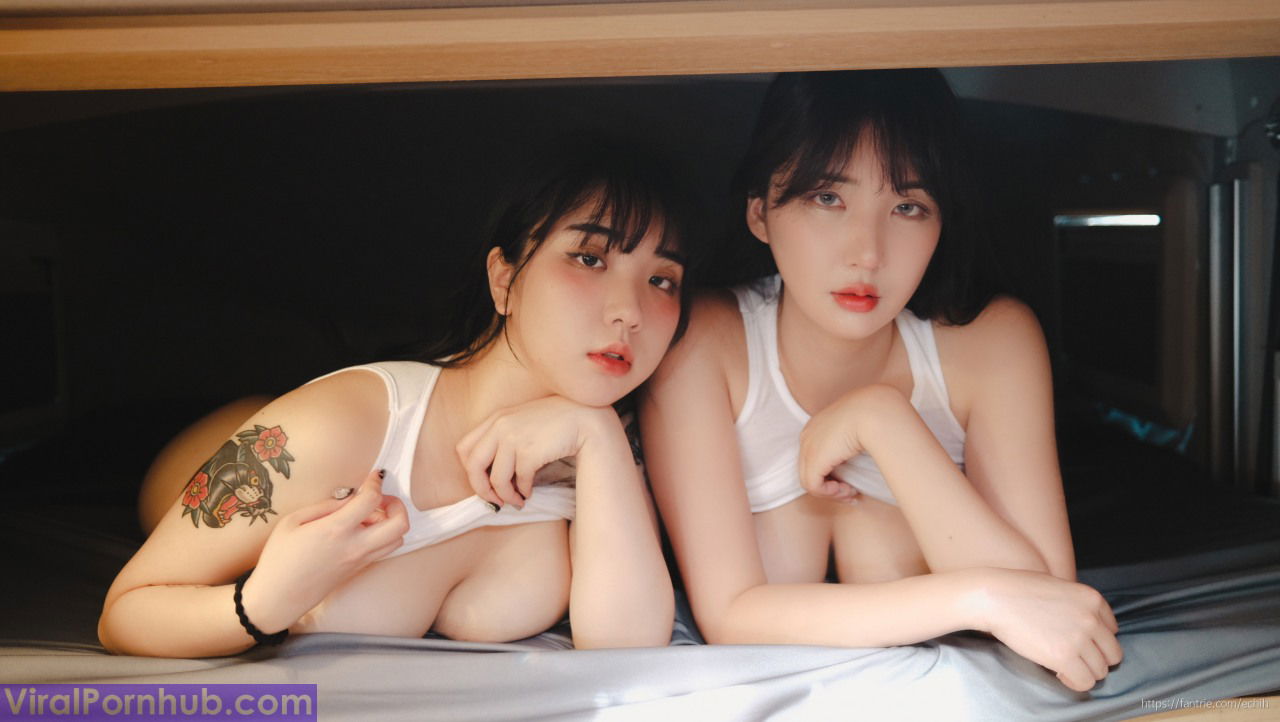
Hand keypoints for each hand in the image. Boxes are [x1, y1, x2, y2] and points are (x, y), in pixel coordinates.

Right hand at [242, 470, 407, 632]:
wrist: (277, 597)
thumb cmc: (279, 559)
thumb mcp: (293, 522)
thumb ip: (325, 506)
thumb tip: (349, 498)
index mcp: (336, 530)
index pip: (371, 500)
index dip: (375, 482)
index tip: (371, 477)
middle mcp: (355, 546)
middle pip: (400, 523)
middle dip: (396, 504)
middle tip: (378, 498)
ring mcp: (360, 561)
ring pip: (398, 539)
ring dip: (391, 522)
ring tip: (370, 515)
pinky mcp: (358, 570)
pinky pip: (384, 550)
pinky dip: (383, 535)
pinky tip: (362, 530)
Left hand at [456, 396, 617, 508]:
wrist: (586, 419)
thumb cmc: (556, 424)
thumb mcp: (523, 423)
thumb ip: (503, 440)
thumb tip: (490, 476)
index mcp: (495, 419)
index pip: (464, 449)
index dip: (471, 471)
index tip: (484, 483)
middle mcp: (500, 425)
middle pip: (473, 465)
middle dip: (481, 489)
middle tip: (495, 501)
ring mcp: (513, 437)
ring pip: (496, 478)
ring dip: (506, 496)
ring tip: (518, 501)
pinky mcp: (529, 451)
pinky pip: (519, 480)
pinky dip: (523, 491)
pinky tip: (530, 493)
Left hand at [798, 386, 909, 503]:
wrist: (875, 411)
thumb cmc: (876, 417)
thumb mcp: (860, 428)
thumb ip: (852, 444)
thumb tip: (856, 462)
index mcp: (819, 424)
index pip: (817, 455)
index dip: (832, 472)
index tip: (851, 481)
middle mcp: (809, 434)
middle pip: (811, 469)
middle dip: (831, 485)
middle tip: (851, 493)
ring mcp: (808, 447)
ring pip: (810, 480)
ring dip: (832, 492)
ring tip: (851, 491)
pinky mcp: (813, 460)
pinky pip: (813, 486)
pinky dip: (830, 493)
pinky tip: (847, 489)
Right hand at [968, 568, 1123, 691]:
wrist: (994, 597)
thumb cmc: (1017, 590)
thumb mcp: (1057, 587)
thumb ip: (1076, 605)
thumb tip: (1080, 625)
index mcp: (1092, 599)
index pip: (1112, 630)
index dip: (1095, 640)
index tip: (1078, 642)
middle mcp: (1092, 618)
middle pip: (1112, 653)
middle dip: (1094, 658)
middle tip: (1073, 657)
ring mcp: (1080, 638)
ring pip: (1100, 671)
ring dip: (1083, 671)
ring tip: (1062, 665)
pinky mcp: (1064, 657)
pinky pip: (1085, 682)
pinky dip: (1073, 682)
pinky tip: (1058, 672)